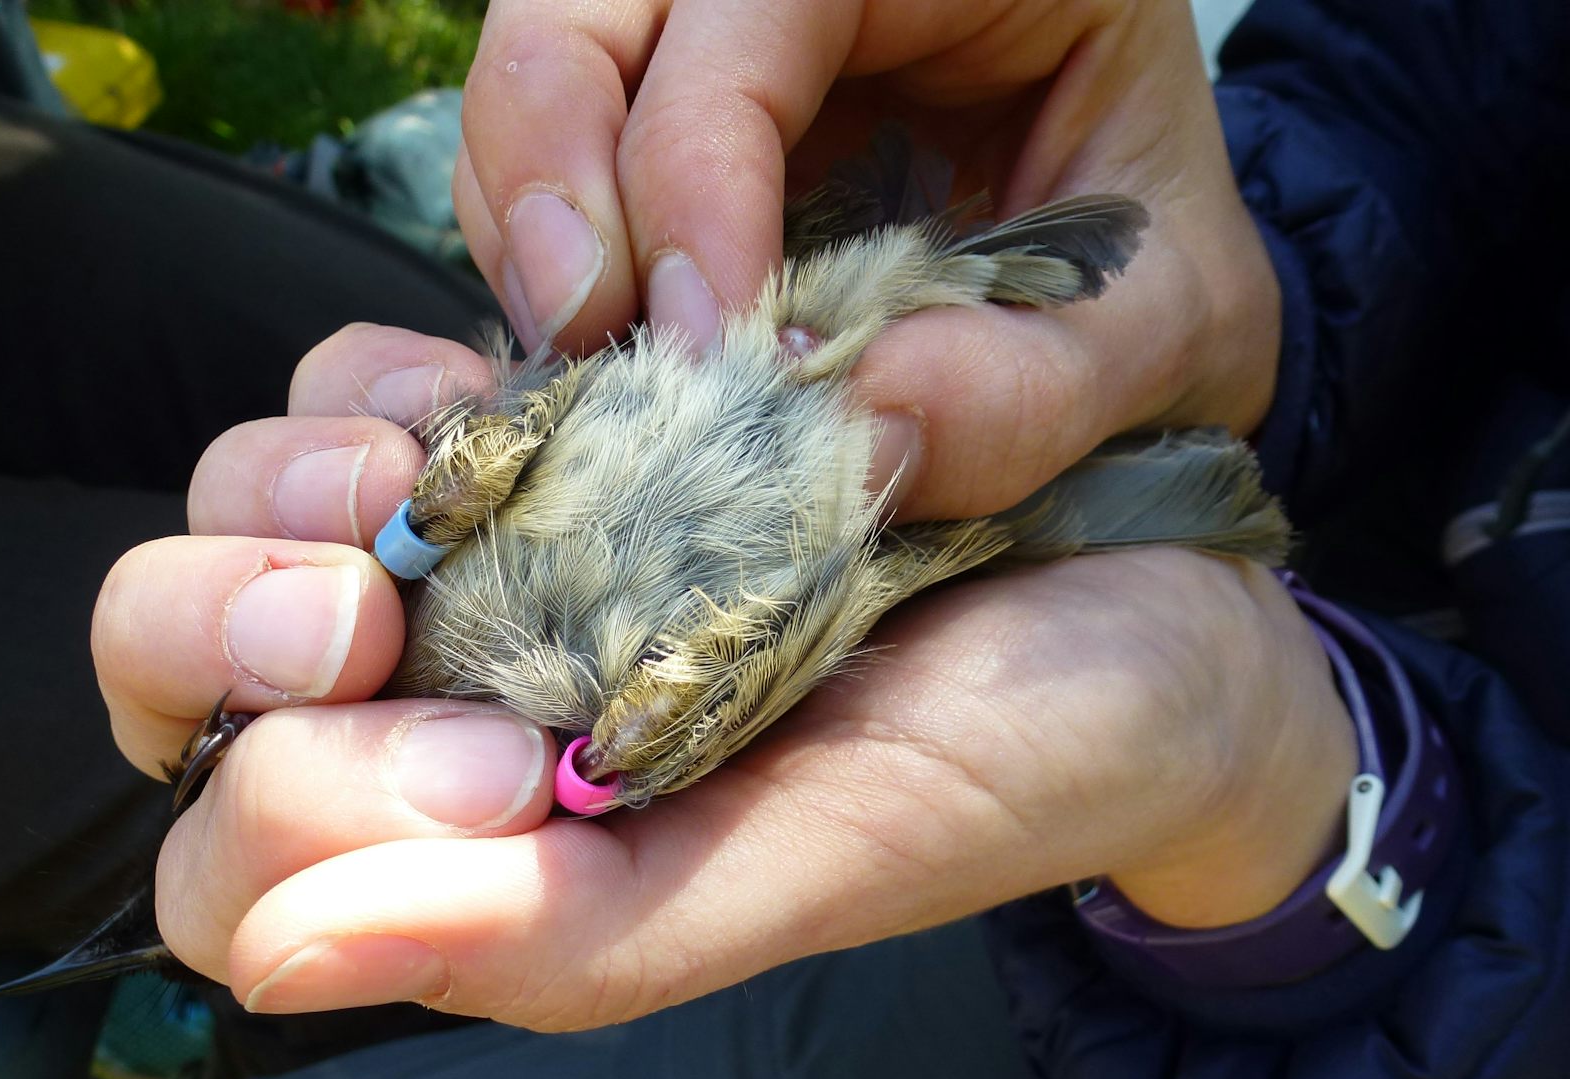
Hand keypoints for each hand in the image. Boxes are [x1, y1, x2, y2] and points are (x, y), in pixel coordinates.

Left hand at [93, 326, 1352, 1030]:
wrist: (1158, 606)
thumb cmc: (1010, 766)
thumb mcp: (812, 864)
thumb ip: (564, 937)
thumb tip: (276, 958)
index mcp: (491, 867)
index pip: (232, 864)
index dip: (286, 796)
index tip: (484, 756)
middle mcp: (451, 722)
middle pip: (182, 667)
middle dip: (218, 616)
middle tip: (368, 605)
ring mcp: (486, 569)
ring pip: (242, 506)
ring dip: (291, 476)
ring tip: (449, 471)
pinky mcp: (547, 435)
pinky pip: (369, 387)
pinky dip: (398, 382)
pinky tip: (515, 393)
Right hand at [454, 0, 1281, 517]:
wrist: (1146, 304)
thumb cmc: (1159, 283)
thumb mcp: (1161, 332)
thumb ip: (1031, 388)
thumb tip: (847, 431)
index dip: (697, 162)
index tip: (709, 345)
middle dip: (552, 169)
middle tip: (584, 342)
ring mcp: (727, 32)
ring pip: (543, 60)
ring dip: (523, 219)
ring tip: (585, 363)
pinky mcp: (673, 115)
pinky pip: (546, 150)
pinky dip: (541, 255)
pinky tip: (603, 352)